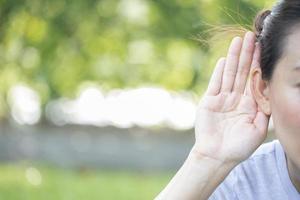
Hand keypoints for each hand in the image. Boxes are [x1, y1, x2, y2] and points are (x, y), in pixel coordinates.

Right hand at [192, 31, 269, 164]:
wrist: (217, 156)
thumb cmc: (239, 147)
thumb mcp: (258, 129)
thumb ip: (264, 109)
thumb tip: (269, 90)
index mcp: (248, 104)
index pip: (254, 79)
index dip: (258, 63)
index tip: (261, 48)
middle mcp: (235, 98)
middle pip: (242, 72)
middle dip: (246, 54)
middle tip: (249, 36)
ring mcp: (222, 99)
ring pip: (229, 74)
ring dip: (233, 58)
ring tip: (237, 41)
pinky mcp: (209, 101)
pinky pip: (215, 83)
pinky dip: (219, 72)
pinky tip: (224, 60)